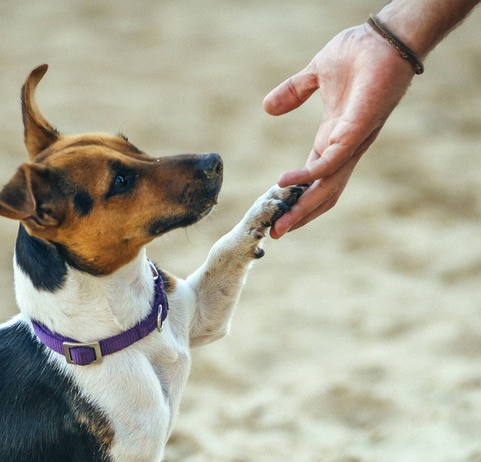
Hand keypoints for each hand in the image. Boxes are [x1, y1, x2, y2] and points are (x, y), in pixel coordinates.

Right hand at [263, 23, 414, 236]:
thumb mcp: (315, 74)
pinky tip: (284, 182)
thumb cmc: (359, 51)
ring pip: (328, 187)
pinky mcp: (356, 132)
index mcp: (333, 138)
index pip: (314, 178)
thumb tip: (268, 108)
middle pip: (323, 193)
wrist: (385, 36)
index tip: (274, 211)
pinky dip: (307, 177)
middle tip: (275, 233)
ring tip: (280, 224)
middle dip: (300, 215)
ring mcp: (352, 142)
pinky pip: (329, 163)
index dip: (295, 196)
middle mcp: (344, 147)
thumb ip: (293, 92)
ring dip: (303, 209)